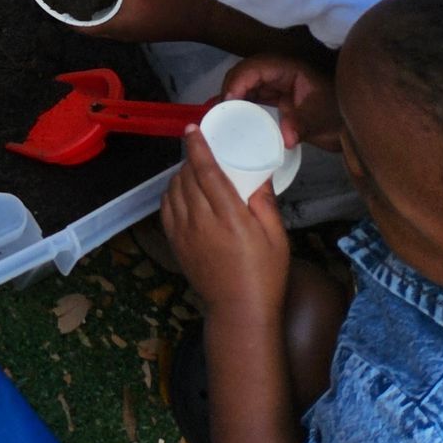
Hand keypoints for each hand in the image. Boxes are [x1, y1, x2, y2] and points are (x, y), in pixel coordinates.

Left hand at [162, 127, 290, 313]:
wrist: (240, 312)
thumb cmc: (265, 274)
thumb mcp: (276, 236)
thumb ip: (264, 202)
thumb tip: (259, 172)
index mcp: (229, 216)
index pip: (206, 171)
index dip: (197, 147)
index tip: (193, 129)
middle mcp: (201, 220)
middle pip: (187, 177)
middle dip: (190, 158)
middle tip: (200, 149)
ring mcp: (184, 233)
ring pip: (173, 190)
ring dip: (181, 175)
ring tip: (193, 171)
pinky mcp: (175, 244)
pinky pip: (166, 209)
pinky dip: (171, 194)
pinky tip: (182, 192)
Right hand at [221, 53, 341, 151]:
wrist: (352, 124)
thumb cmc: (337, 114)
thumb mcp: (321, 119)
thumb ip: (302, 124)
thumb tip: (285, 138)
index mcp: (288, 68)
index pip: (255, 67)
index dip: (239, 81)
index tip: (229, 102)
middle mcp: (277, 72)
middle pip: (245, 74)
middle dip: (230, 89)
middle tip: (220, 112)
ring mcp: (275, 85)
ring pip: (246, 85)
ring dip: (233, 99)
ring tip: (222, 117)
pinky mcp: (275, 98)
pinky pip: (252, 98)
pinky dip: (242, 107)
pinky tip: (234, 120)